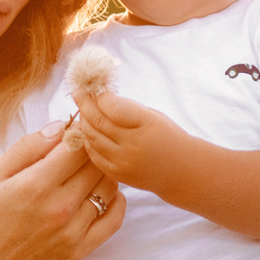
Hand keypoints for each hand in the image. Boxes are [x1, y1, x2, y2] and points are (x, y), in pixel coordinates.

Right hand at [0, 125, 123, 259]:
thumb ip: (26, 149)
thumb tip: (59, 126)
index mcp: (35, 185)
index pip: (78, 145)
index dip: (80, 131)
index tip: (75, 128)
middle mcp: (60, 207)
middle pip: (96, 164)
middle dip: (93, 148)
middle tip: (83, 145)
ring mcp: (73, 231)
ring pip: (109, 188)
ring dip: (104, 172)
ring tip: (89, 168)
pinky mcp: (80, 251)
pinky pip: (114, 220)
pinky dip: (116, 201)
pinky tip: (104, 193)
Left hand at [72, 87, 193, 192]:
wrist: (181, 170)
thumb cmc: (166, 136)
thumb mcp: (153, 115)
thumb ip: (127, 108)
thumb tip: (98, 96)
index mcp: (146, 123)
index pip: (112, 106)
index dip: (98, 95)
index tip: (91, 85)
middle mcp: (133, 144)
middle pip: (98, 121)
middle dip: (84, 103)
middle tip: (78, 92)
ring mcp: (123, 161)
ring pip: (92, 137)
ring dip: (84, 121)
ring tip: (82, 110)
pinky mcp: (117, 174)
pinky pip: (94, 154)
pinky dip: (88, 140)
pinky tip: (88, 130)